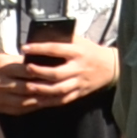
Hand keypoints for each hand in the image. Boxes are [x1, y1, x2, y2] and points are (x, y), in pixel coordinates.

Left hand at [5, 39, 120, 111]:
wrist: (111, 67)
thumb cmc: (91, 51)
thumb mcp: (80, 41)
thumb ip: (64, 39)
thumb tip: (42, 36)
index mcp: (78, 52)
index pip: (56, 49)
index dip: (39, 48)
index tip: (25, 48)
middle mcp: (78, 68)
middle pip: (57, 73)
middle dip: (40, 72)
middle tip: (27, 69)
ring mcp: (79, 82)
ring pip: (59, 89)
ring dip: (43, 89)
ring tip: (29, 87)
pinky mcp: (80, 93)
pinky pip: (64, 100)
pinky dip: (51, 101)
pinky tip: (39, 100)